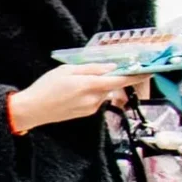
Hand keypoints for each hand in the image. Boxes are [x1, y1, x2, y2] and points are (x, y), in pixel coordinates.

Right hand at [8, 63, 135, 132]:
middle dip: (108, 78)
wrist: (31, 110)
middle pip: (111, 85)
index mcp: (90, 85)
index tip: (149, 70)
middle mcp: (94, 98)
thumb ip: (91, 68)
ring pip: (103, 92)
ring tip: (74, 84)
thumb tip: (112, 67)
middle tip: (91, 72)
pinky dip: (90, 94)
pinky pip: (95, 100)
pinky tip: (73, 93)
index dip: (137, 75)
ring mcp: (91, 107)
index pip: (120, 80)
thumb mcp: (66, 70)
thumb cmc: (45, 87)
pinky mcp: (86, 113)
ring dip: (97, 86)